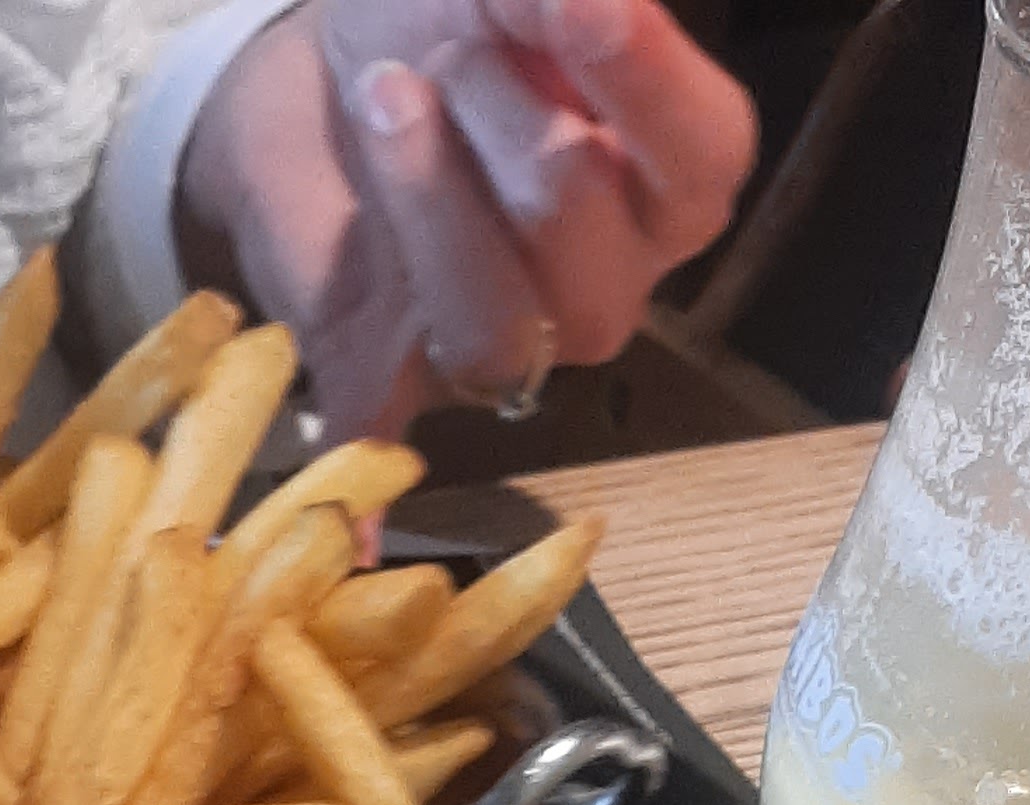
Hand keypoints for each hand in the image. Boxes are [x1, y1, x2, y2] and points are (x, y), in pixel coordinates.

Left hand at [178, 0, 758, 436]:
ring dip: (426, 191)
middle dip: (498, 113)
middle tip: (451, 51)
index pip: (697, 154)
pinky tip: (356, 527)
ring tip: (389, 97)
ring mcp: (508, 342)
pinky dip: (363, 477)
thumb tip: (582, 4)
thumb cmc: (453, 15)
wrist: (332, 64)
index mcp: (673, 182)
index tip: (574, 2)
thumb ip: (561, 5)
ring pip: (488, 322)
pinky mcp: (391, 374)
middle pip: (570, 220)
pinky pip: (386, 428)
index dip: (635, 71)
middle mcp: (608, 283)